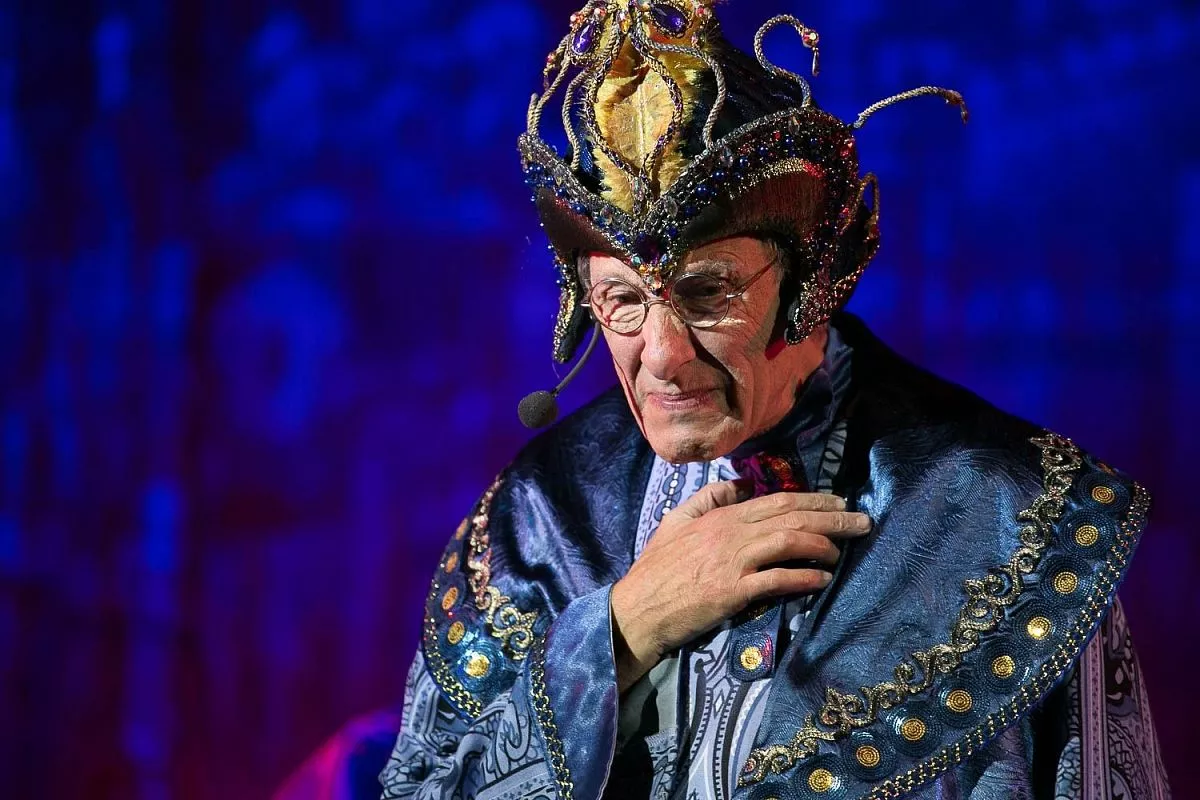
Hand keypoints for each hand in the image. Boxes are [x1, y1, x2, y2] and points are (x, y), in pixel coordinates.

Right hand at [610, 480, 870, 691]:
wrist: (638, 608)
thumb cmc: (656, 569)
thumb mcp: (676, 522)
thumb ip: (707, 500)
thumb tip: (738, 485)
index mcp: (720, 516)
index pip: (776, 500)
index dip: (813, 499)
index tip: (840, 501)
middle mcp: (730, 533)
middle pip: (790, 517)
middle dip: (832, 517)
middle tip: (862, 521)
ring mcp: (733, 562)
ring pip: (788, 542)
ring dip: (823, 544)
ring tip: (845, 549)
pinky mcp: (733, 591)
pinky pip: (777, 580)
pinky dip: (804, 578)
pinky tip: (822, 579)